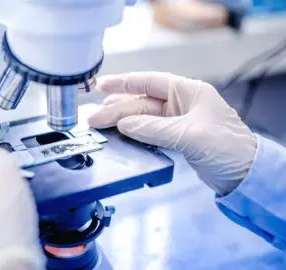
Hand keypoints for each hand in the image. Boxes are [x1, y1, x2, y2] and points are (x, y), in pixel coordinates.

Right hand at [88, 72, 256, 195]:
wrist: (244, 175)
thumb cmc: (229, 148)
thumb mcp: (191, 135)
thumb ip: (155, 129)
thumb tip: (124, 125)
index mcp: (188, 91)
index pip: (150, 81)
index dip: (123, 83)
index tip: (101, 86)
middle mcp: (180, 103)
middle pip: (140, 102)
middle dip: (116, 109)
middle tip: (93, 119)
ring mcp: (176, 121)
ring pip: (140, 118)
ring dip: (120, 121)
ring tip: (98, 125)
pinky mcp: (174, 138)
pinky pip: (146, 132)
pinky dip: (131, 134)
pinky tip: (117, 135)